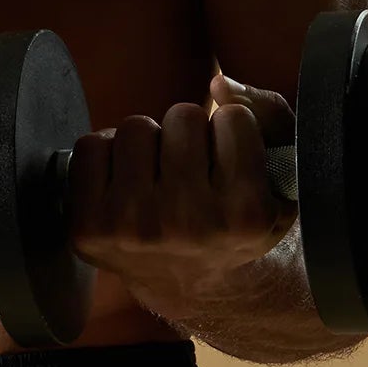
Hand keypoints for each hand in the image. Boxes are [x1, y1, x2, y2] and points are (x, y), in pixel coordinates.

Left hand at [65, 73, 298, 306]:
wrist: (190, 282)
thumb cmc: (234, 212)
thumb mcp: (278, 173)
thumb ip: (267, 114)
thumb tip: (218, 84)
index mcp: (246, 216)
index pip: (235, 118)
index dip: (231, 129)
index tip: (230, 158)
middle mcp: (189, 226)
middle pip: (183, 116)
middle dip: (187, 132)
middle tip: (191, 166)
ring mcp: (134, 229)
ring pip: (135, 127)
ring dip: (147, 141)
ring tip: (158, 174)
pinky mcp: (89, 229)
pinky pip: (89, 146)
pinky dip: (106, 153)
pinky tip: (125, 182)